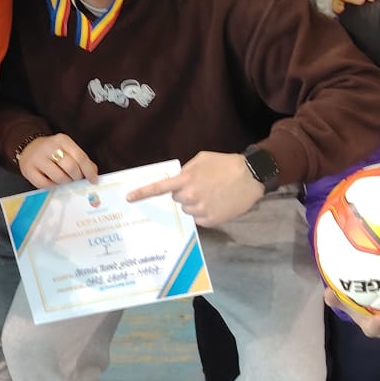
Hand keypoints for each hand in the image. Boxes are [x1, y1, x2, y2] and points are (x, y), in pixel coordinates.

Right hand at [17, 133, 98, 188]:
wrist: (28, 148)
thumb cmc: (52, 151)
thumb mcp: (67, 149)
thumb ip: (81, 159)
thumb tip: (93, 173)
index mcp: (62, 140)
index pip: (80, 156)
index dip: (89, 171)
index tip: (93, 180)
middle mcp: (49, 147)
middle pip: (70, 167)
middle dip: (77, 177)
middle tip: (76, 180)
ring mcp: (37, 158)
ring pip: (58, 177)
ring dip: (65, 183)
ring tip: (65, 180)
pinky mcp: (28, 169)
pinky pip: (45, 184)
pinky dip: (52, 186)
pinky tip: (53, 182)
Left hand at [125, 150, 262, 227]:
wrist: (250, 177)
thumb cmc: (226, 164)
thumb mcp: (202, 159)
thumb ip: (186, 170)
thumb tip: (177, 181)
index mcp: (186, 180)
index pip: (160, 188)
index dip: (143, 193)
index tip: (129, 198)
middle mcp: (190, 197)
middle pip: (177, 199)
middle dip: (184, 193)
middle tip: (201, 186)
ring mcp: (200, 210)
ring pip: (188, 209)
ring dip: (195, 203)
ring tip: (212, 194)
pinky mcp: (210, 220)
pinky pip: (199, 219)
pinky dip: (205, 213)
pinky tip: (217, 203)